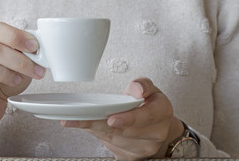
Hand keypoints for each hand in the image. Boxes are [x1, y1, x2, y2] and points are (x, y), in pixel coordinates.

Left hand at [61, 77, 183, 159]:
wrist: (159, 126)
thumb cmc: (150, 105)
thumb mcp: (149, 89)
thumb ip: (142, 84)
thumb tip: (137, 89)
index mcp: (162, 111)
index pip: (146, 115)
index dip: (129, 118)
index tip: (112, 118)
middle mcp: (156, 133)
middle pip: (124, 131)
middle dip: (99, 124)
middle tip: (77, 118)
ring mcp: (144, 148)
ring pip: (114, 140)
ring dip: (94, 129)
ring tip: (76, 119)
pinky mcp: (132, 157)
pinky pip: (111, 147)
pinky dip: (97, 135)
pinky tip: (87, 126)